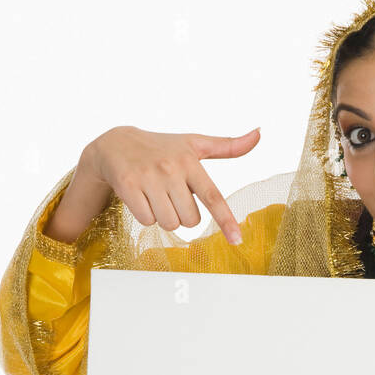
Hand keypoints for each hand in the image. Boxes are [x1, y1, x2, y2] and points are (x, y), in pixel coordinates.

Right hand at [82, 124, 260, 245]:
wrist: (116, 143)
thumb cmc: (162, 147)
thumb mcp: (194, 144)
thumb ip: (227, 146)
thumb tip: (258, 134)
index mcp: (190, 161)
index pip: (213, 197)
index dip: (226, 220)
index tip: (237, 240)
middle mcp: (170, 169)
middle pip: (189, 220)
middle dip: (182, 215)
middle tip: (172, 197)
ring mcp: (148, 178)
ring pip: (168, 224)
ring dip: (164, 217)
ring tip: (156, 197)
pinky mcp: (128, 186)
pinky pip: (146, 221)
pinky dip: (145, 216)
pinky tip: (141, 198)